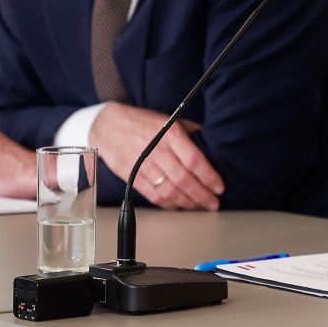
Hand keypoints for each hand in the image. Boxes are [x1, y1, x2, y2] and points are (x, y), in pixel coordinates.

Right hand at [91, 104, 223, 210]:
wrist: (108, 126)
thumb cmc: (144, 122)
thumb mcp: (170, 120)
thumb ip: (191, 133)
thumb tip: (213, 146)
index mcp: (169, 134)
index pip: (194, 160)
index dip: (209, 177)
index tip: (219, 187)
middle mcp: (156, 150)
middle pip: (183, 179)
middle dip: (202, 195)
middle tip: (213, 203)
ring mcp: (142, 165)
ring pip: (168, 190)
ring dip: (187, 202)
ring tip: (200, 206)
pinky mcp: (131, 177)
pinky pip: (153, 195)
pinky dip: (168, 204)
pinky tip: (179, 205)